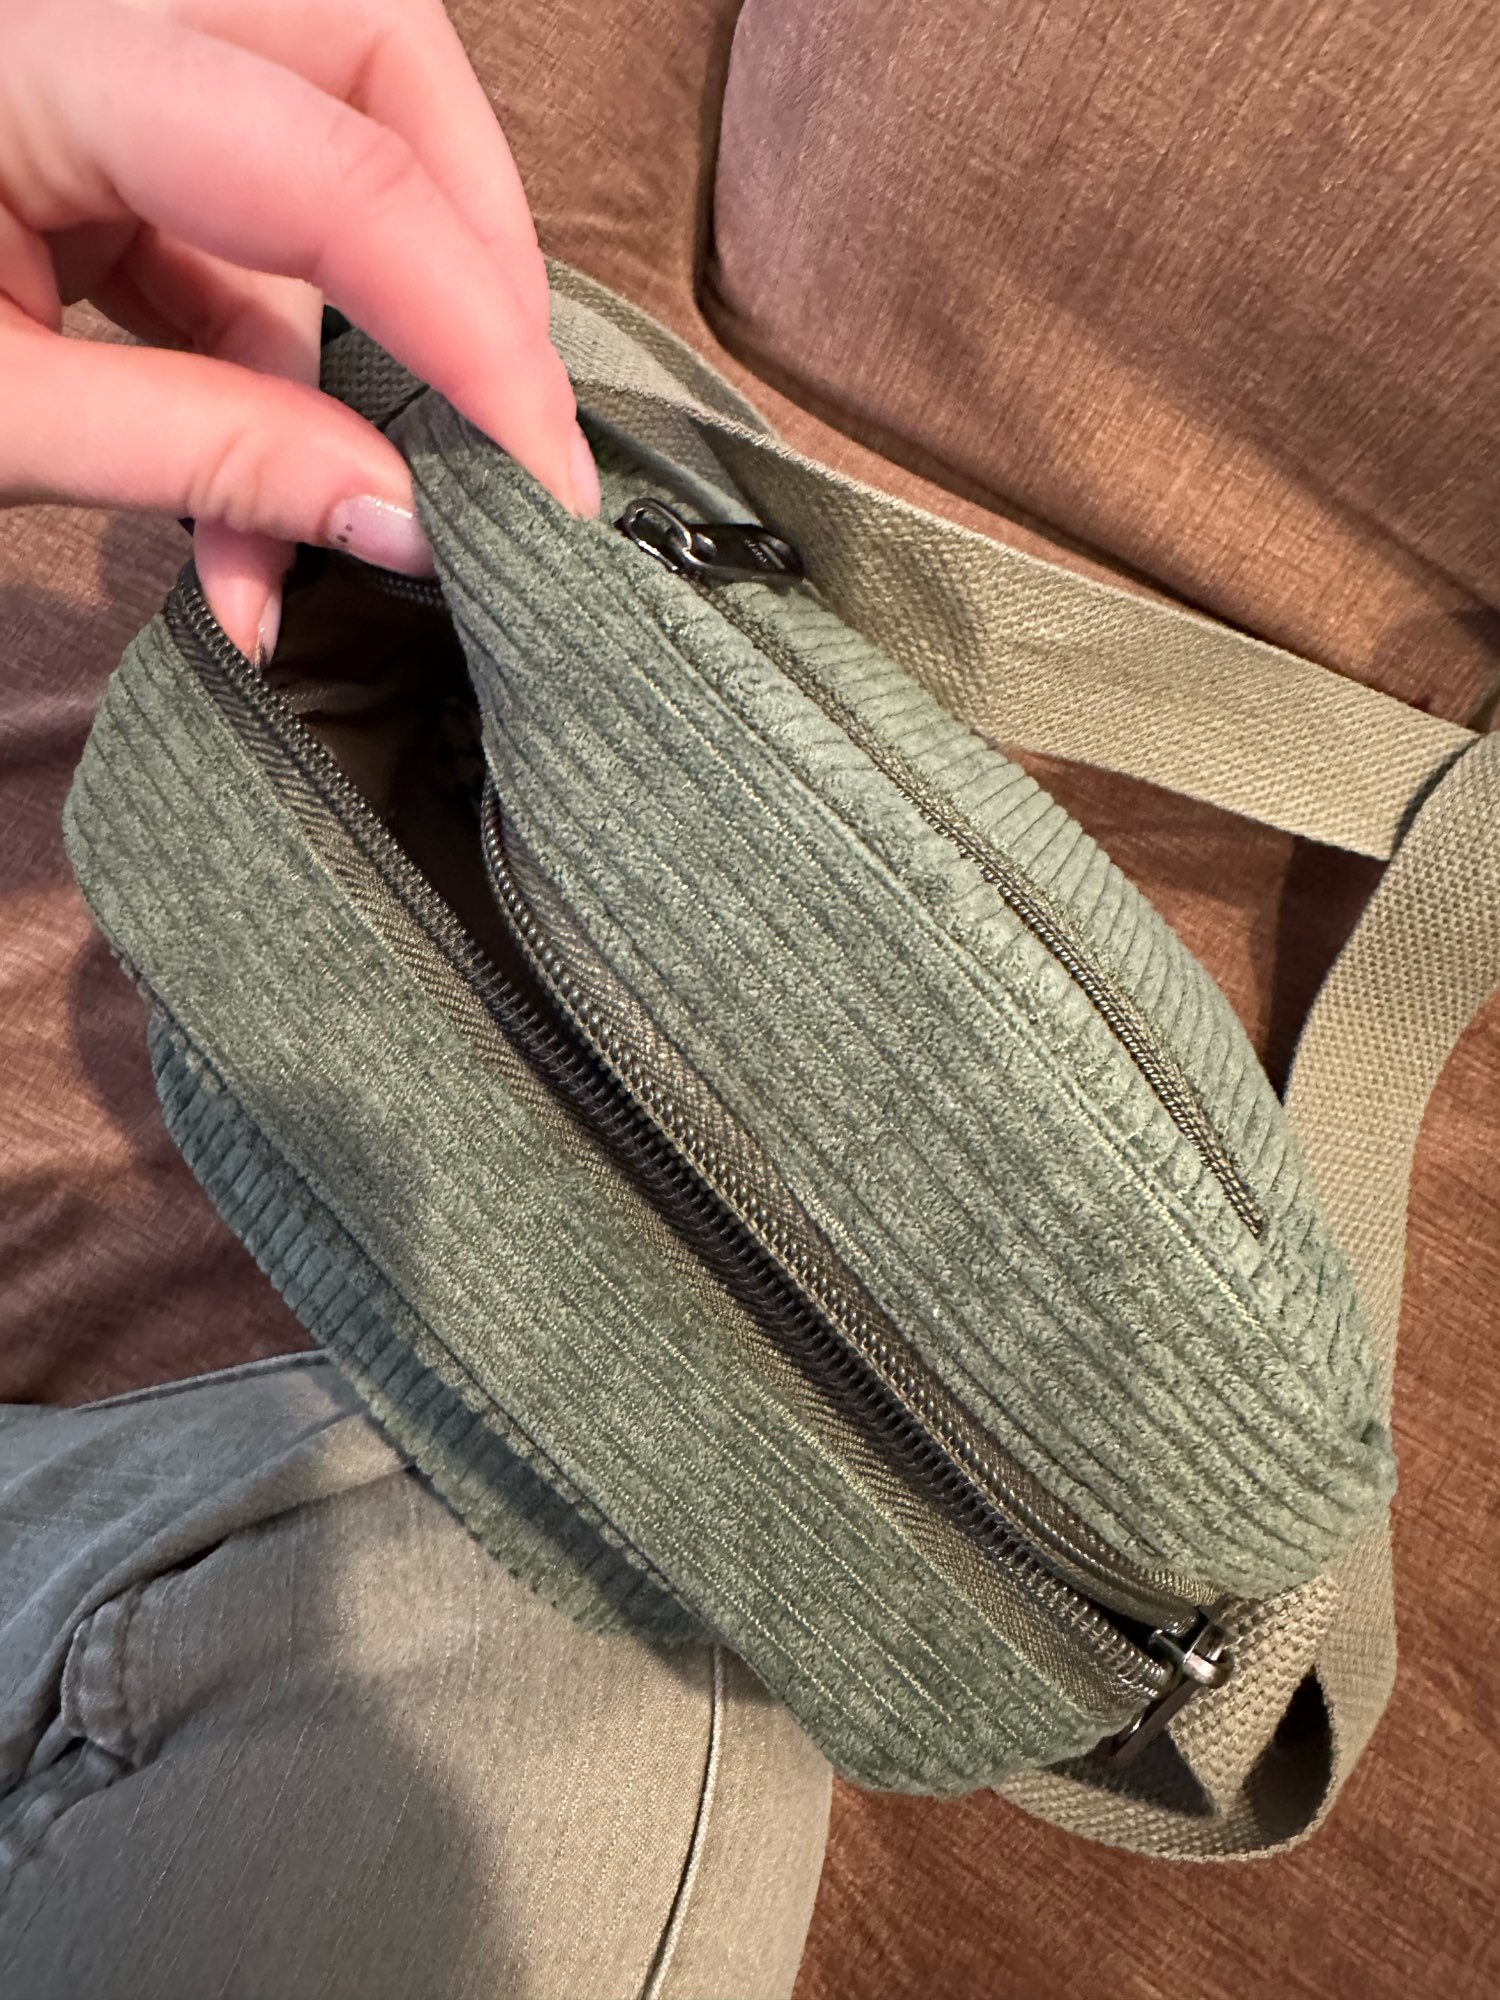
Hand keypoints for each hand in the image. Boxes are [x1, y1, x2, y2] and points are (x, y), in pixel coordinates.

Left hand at [0, 0, 598, 655]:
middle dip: (467, 259)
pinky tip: (245, 524)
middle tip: (505, 437)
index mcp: (35, 41)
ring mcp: (93, 52)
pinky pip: (242, 232)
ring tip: (306, 550)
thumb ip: (203, 456)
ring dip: (352, 363)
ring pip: (329, 148)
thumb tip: (403, 526)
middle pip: (376, 56)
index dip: (472, 324)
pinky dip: (267, 381)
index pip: (334, 162)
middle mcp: (90, 0)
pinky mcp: (87, 125)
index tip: (547, 479)